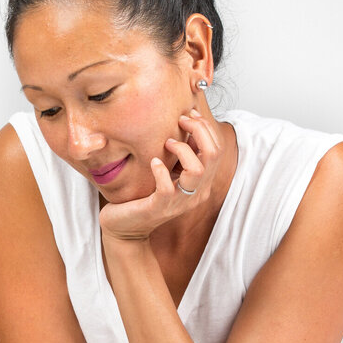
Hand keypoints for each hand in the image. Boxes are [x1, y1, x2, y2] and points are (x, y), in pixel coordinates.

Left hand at [99, 108, 224, 240]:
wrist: (125, 226)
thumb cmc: (144, 195)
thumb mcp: (168, 172)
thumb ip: (180, 155)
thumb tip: (185, 123)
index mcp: (201, 182)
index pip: (217, 150)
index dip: (206, 128)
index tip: (188, 115)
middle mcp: (196, 192)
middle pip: (213, 155)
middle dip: (199, 130)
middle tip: (180, 121)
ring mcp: (179, 202)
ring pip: (197, 170)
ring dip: (182, 149)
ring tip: (166, 142)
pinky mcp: (159, 208)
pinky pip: (167, 188)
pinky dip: (161, 170)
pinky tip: (153, 162)